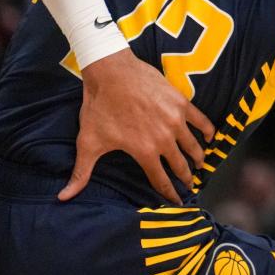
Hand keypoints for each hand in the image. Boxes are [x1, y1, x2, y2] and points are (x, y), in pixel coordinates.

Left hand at [59, 49, 214, 204]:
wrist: (112, 73)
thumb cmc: (100, 107)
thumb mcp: (88, 142)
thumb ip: (81, 172)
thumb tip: (64, 197)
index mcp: (144, 151)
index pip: (160, 180)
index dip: (169, 194)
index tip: (176, 201)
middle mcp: (165, 139)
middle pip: (181, 165)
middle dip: (186, 178)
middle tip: (189, 185)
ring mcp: (176, 120)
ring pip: (194, 146)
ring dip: (198, 158)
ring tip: (199, 164)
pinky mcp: (182, 104)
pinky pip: (201, 121)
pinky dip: (207, 131)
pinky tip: (209, 137)